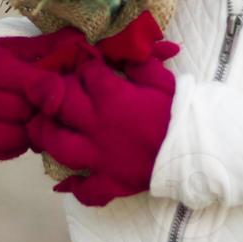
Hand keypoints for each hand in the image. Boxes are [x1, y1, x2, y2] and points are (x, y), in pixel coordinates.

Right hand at [0, 27, 93, 160]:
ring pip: (17, 134)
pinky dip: (21, 143)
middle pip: (24, 111)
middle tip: (47, 104)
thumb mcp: (30, 49)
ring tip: (35, 115)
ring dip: (32, 129)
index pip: (31, 85)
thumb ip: (54, 47)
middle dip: (40, 109)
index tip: (62, 92)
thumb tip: (78, 42)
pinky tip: (23, 128)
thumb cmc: (14, 63)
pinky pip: (8, 149)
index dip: (53, 90)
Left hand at [28, 42, 178, 206]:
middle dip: (49, 95)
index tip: (86, 67)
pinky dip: (77, 189)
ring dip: (48, 137)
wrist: (199, 150)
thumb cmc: (180, 112)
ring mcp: (101, 156)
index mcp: (111, 96)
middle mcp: (97, 125)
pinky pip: (87, 190)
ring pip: (60, 147)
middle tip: (47, 93)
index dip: (83, 67)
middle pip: (59, 106)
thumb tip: (122, 51)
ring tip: (43, 130)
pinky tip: (70, 183)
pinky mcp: (111, 182)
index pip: (85, 74)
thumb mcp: (160, 78)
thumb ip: (137, 63)